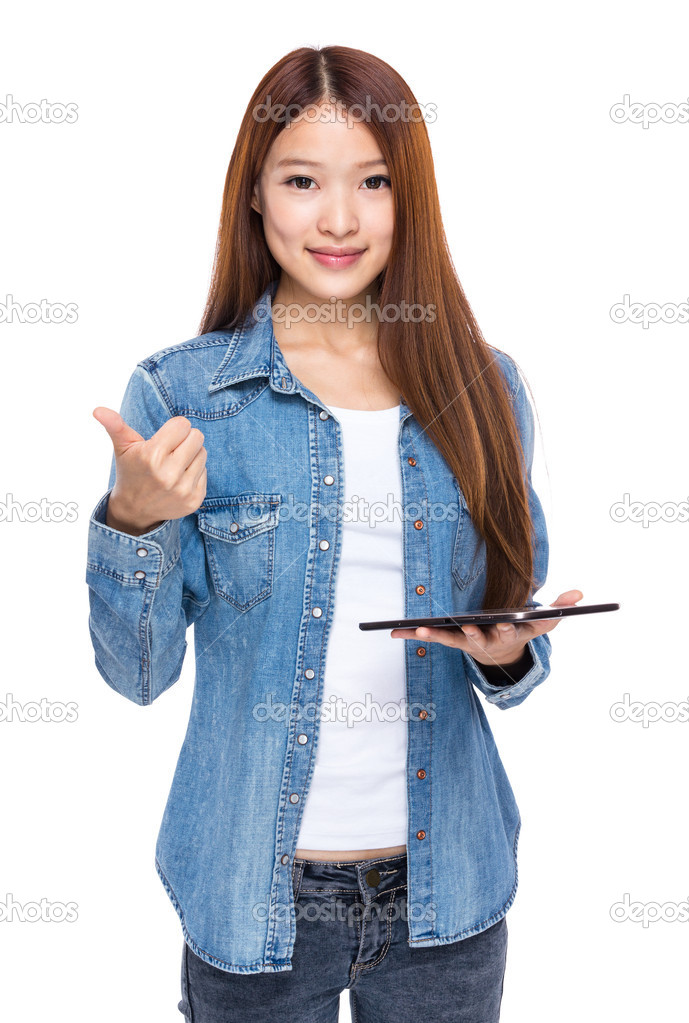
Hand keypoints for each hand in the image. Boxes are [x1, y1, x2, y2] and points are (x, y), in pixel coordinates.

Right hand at [92, 406, 206, 533]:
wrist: (134, 509)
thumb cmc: (130, 471)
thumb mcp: (122, 447)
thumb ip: (114, 425)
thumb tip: (98, 410)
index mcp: (152, 456)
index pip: (183, 425)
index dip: (174, 429)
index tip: (164, 438)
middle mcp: (169, 474)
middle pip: (197, 437)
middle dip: (185, 439)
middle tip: (171, 450)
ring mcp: (183, 489)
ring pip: (203, 453)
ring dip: (191, 455)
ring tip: (174, 464)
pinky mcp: (194, 499)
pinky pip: (205, 471)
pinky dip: (195, 472)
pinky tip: (179, 478)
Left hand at [390, 590, 584, 668]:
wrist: (502, 654)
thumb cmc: (522, 630)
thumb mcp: (543, 622)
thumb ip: (560, 608)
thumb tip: (580, 595)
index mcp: (509, 634)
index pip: (511, 631)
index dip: (509, 628)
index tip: (508, 622)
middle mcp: (486, 641)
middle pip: (479, 639)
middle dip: (473, 634)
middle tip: (467, 628)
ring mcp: (466, 642)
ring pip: (449, 640)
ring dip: (434, 635)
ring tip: (420, 629)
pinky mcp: (450, 640)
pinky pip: (431, 636)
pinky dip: (412, 634)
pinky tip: (394, 631)